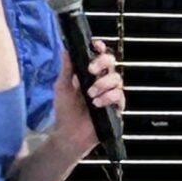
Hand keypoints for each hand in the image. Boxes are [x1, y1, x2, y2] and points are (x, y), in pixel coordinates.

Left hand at [52, 36, 127, 154]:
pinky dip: (108, 97)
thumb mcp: (62, 87)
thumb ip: (66, 69)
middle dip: (103, 63)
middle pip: (112, 63)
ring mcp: (111, 94)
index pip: (100, 56)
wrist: (69, 134)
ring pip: (117, 79)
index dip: (101, 48)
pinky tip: (97, 104)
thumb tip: (65, 49)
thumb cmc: (65, 111)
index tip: (96, 46)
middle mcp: (103, 81)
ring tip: (90, 95)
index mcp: (91, 75)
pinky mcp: (116, 107)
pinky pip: (119, 96)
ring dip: (103, 84)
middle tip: (91, 70)